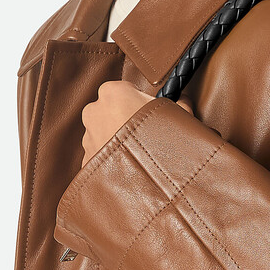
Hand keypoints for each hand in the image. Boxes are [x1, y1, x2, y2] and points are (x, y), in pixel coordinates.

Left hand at [77, 80, 194, 167]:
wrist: (150, 180)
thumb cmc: (163, 142)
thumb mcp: (179, 115)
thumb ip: (178, 102)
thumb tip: (183, 99)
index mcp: (112, 92)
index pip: (123, 90)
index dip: (138, 101)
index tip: (149, 113)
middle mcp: (93, 112)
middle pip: (108, 111)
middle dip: (122, 119)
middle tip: (144, 133)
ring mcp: (87, 138)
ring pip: (102, 134)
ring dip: (116, 140)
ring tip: (137, 154)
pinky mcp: (86, 162)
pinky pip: (100, 156)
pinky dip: (111, 160)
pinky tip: (129, 166)